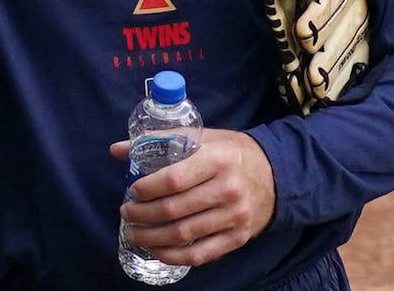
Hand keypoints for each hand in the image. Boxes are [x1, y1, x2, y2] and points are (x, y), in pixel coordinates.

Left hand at [111, 128, 275, 266]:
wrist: (276, 174)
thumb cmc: (230, 153)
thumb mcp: (202, 137)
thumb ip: (160, 141)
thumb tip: (117, 149)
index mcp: (217, 159)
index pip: (173, 179)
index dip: (147, 189)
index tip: (132, 191)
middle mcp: (227, 189)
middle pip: (174, 209)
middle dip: (142, 215)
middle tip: (127, 213)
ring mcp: (234, 216)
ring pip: (184, 235)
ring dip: (151, 237)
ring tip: (134, 233)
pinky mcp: (237, 238)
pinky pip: (201, 254)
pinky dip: (174, 256)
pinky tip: (157, 250)